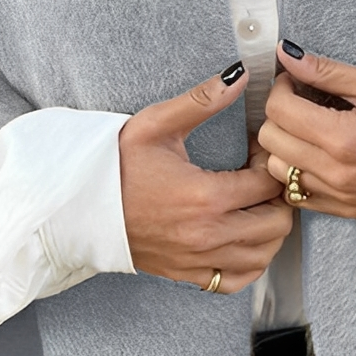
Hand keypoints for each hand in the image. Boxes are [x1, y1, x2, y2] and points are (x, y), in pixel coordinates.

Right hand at [119, 64, 292, 291]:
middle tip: (262, 177)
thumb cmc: (114, 165)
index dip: (271, 163)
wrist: (77, 206)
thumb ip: (203, 100)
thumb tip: (240, 75)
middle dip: (278, 196)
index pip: (268, 184)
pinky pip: (239, 280)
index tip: (258, 151)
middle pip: (276, 223)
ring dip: (270, 228)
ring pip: (264, 254)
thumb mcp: (157, 124)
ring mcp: (198, 260)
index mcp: (204, 197)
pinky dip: (251, 261)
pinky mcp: (188, 275)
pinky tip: (243, 236)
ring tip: (255, 204)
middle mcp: (207, 234)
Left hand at [257, 42, 355, 219]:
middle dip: (279, 114)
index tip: (295, 81)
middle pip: (270, 140)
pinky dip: (297, 173)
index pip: (278, 110)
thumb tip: (286, 54)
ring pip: (277, 170)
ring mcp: (339, 197)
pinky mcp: (345, 210)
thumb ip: (326, 71)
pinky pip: (297, 195)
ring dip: (283, 145)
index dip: (281, 87)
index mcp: (343, 138)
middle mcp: (336, 173)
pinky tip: (315, 155)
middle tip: (301, 101)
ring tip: (307, 129)